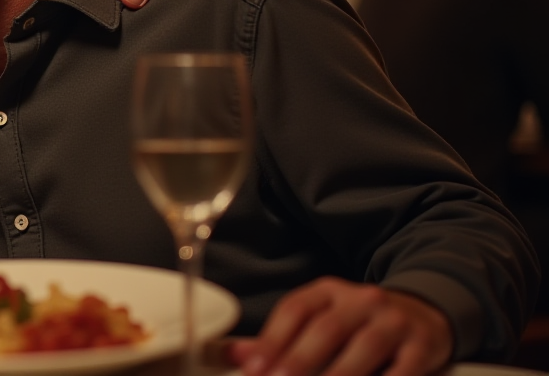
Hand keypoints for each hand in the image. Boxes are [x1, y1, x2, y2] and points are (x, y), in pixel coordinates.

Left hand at [229, 277, 452, 375]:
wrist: (424, 314)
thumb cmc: (359, 324)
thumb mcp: (321, 320)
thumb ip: (280, 340)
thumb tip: (235, 356)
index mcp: (329, 292)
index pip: (295, 309)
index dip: (272, 340)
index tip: (254, 369)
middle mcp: (361, 300)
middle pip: (327, 328)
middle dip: (300, 360)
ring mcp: (394, 320)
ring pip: (364, 347)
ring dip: (339, 375)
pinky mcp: (423, 345)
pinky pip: (402, 370)